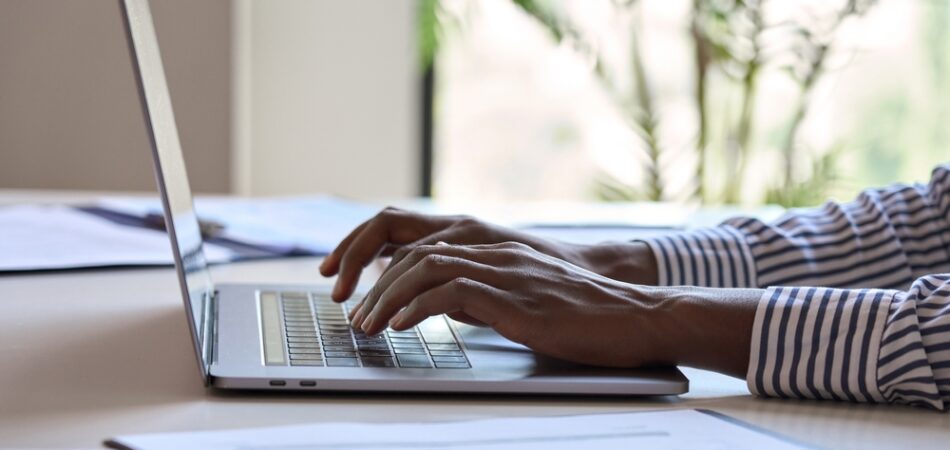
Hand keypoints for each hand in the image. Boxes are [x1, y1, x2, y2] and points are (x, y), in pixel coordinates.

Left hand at [350, 241, 669, 367]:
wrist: (635, 317)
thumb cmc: (585, 315)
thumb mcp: (524, 299)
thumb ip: (484, 294)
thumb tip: (445, 306)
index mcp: (495, 251)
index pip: (424, 245)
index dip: (384, 265)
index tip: (362, 293)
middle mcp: (495, 253)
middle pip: (414, 253)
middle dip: (374, 282)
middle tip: (354, 314)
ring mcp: (505, 272)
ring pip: (426, 268)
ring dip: (387, 297)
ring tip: (367, 326)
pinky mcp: (515, 298)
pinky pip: (452, 293)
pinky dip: (418, 307)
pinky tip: (400, 327)